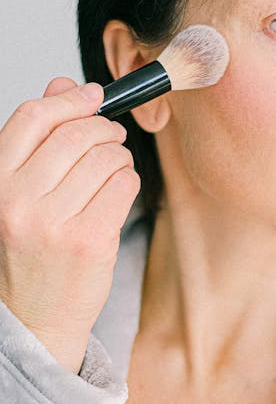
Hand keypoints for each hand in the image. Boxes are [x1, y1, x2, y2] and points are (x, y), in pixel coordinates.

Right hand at [0, 77, 139, 373]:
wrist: (35, 319)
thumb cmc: (30, 253)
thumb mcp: (19, 193)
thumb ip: (39, 140)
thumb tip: (65, 85)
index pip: (32, 117)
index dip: (69, 99)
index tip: (92, 96)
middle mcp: (19, 200)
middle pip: (75, 135)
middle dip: (104, 129)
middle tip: (112, 138)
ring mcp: (54, 222)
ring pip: (106, 158)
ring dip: (119, 157)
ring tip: (113, 171)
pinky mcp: (90, 241)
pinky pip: (124, 187)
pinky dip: (128, 182)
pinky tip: (118, 193)